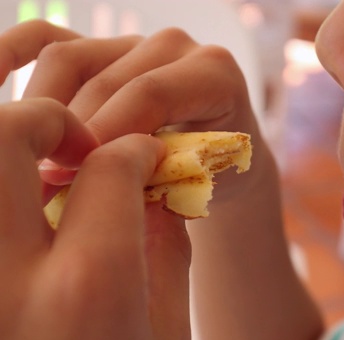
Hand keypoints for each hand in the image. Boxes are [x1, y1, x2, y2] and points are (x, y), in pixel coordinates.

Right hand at [0, 20, 271, 202]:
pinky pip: (45, 39)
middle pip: (104, 79)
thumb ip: (159, 174)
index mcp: (214, 73)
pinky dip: (10, 56)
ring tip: (34, 159)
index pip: (149, 93)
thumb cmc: (211, 172)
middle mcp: (173, 46)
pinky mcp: (99, 47)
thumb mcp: (199, 178)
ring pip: (68, 59)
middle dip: (69, 133)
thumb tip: (94, 189)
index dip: (105, 134)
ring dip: (42, 111)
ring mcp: (132, 42)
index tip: (70, 178)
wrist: (215, 155)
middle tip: (45, 182)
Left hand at [0, 98, 190, 339]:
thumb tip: (154, 184)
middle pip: (3, 134)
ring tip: (25, 167)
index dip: (135, 148)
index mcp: (88, 289)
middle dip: (42, 118)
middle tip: (68, 147)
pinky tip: (12, 203)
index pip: (110, 166)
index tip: (142, 157)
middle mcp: (6, 279)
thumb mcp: (163, 337)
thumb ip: (163, 250)